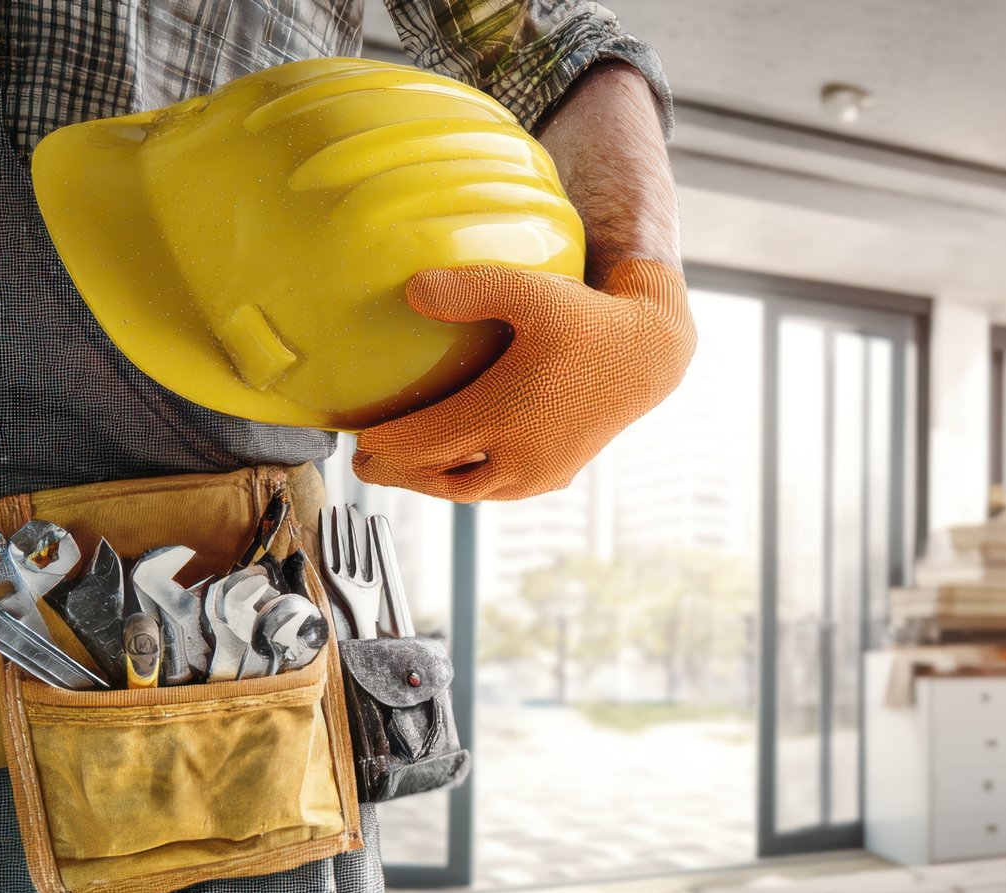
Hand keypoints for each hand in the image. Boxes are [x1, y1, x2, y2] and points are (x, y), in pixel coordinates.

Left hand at [352, 62, 688, 501]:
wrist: (651, 353)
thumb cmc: (590, 317)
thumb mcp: (530, 291)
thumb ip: (469, 287)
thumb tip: (410, 290)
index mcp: (505, 417)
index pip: (424, 444)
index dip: (384, 445)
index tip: (355, 437)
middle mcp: (520, 456)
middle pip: (439, 478)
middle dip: (398, 474)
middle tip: (366, 463)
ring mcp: (540, 472)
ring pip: (470, 491)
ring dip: (432, 483)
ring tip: (405, 469)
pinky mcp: (558, 476)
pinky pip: (499, 489)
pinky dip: (469, 482)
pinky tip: (458, 465)